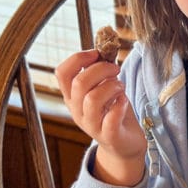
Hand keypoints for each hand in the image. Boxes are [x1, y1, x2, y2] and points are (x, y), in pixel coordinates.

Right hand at [55, 50, 145, 182]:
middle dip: (101, 70)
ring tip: (121, 87)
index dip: (78, 58)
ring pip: (93, 99)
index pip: (62, 73)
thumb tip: (106, 43)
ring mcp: (91, 125)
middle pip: (79, 83)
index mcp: (72, 97)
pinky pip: (110, 119)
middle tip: (116, 70)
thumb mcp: (105, 88)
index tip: (97, 54)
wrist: (124, 145)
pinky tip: (125, 101)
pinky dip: (121, 105)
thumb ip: (103, 69)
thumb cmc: (114, 111)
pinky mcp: (109, 136)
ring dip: (111, 86)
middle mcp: (77, 111)